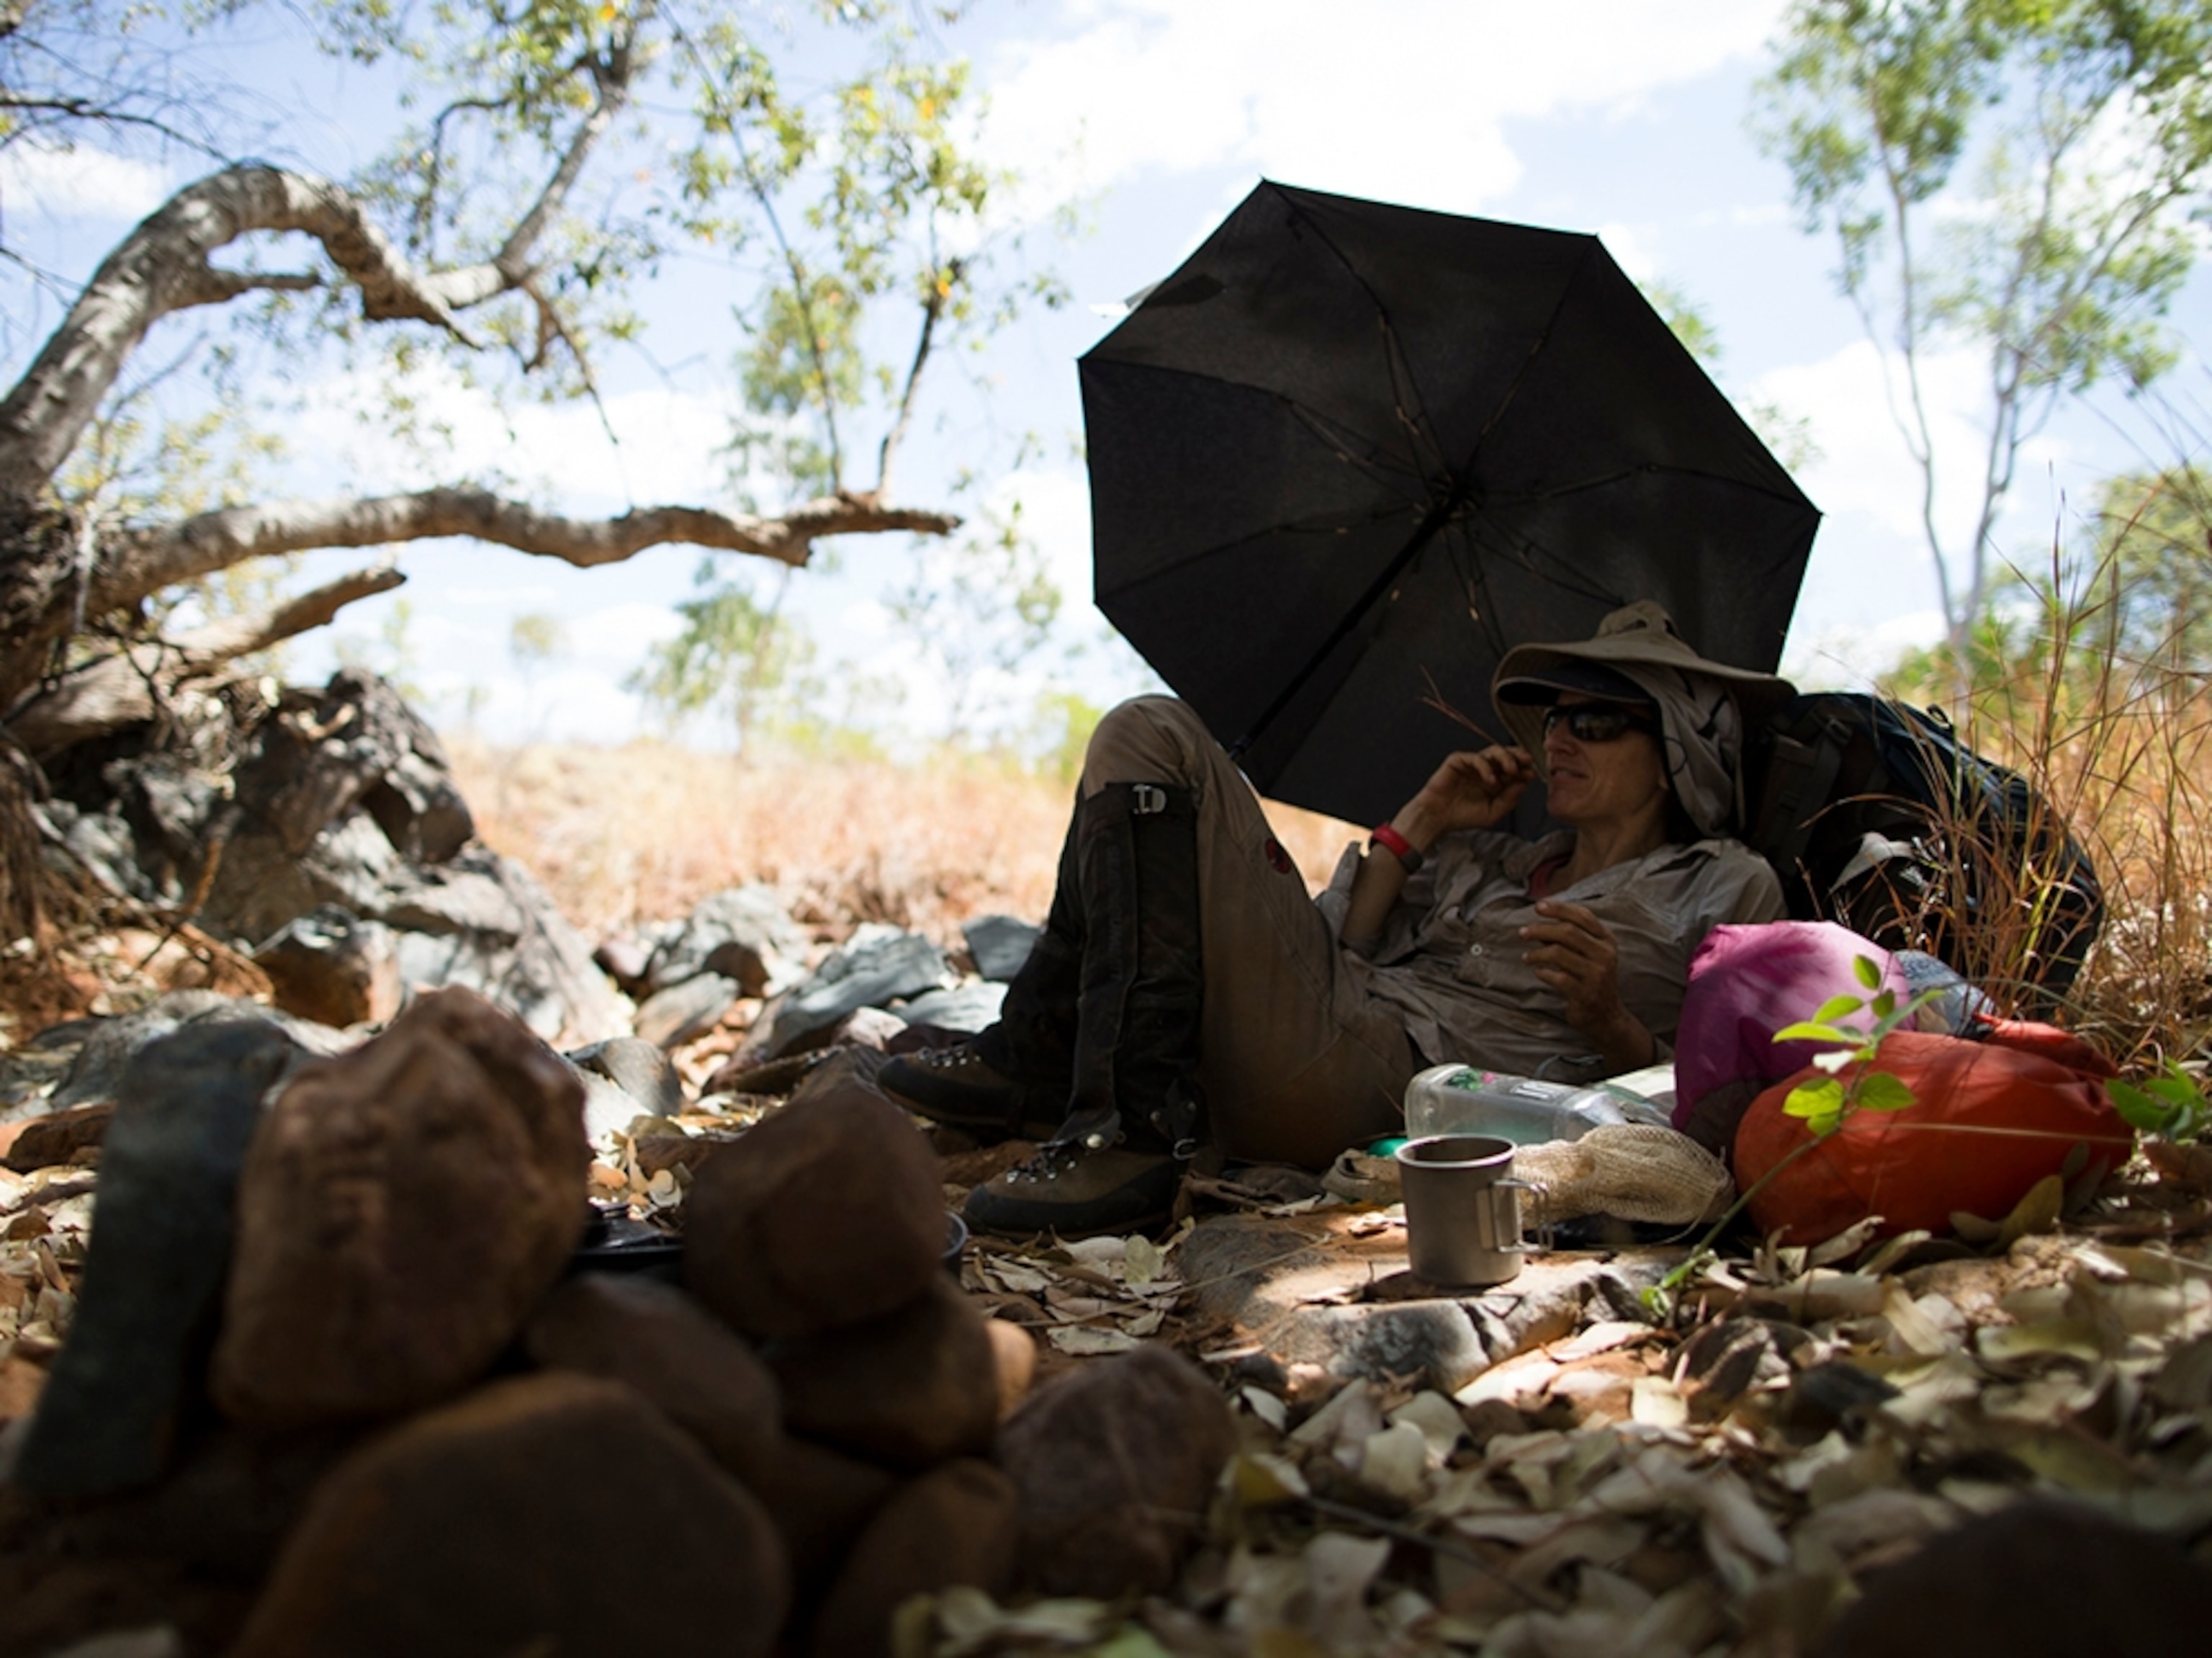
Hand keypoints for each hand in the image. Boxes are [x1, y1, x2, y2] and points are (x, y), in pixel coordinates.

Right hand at [1398, 746, 1534, 844]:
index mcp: (1496, 781)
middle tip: (1527, 761)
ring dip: (1506, 758)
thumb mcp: (1492, 813)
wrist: (1437, 818)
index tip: (1531, 774)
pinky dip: (1486, 767)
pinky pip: (1475, 757)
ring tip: (1512, 770)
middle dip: (1519, 756)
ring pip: (1493, 751)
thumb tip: (1524, 783)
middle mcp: (1486, 770)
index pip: (1514, 769)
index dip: (1524, 769)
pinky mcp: (1458, 761)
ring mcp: (1472, 764)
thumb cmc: (1462, 817)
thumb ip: (1509, 800)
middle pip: (1507, 755)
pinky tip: (1490, 780)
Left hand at [1520, 899, 1651, 1064]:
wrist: (1606, 1016)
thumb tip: (1540, 918)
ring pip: (1559, 953)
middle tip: (1522, 932)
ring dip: (1537, 953)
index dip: (1559, 908)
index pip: (1583, 916)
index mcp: (1606, 940)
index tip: (1538, 906)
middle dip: (1541, 929)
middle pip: (1568, 932)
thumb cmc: (1590, 978)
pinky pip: (1558, 978)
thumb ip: (1570, 936)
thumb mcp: (1588, 954)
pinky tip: (1538, 972)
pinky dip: (1543, 973)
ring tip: (1526, 957)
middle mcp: (1605, 955)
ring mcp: (1597, 975)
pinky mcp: (1586, 994)